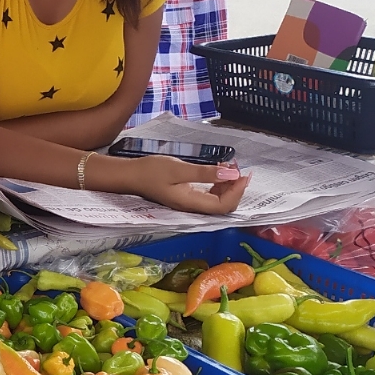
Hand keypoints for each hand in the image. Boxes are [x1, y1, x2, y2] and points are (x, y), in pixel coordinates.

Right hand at [129, 155, 250, 214]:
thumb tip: (231, 174)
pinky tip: (218, 171)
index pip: (223, 206)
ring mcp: (190, 202)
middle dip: (235, 188)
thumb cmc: (151, 171)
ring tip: (230, 167)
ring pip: (218, 200)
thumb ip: (205, 173)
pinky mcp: (187, 196)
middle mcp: (192, 207)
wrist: (131, 175)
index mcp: (190, 203)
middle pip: (223, 206)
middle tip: (238, 168)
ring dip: (228, 185)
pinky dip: (219, 184)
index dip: (237, 192)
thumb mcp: (178, 169)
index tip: (243, 174)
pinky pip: (210, 195)